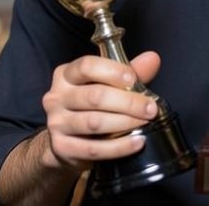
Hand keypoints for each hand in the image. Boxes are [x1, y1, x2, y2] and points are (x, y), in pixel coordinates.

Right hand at [40, 51, 161, 169]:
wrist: (66, 142)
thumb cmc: (91, 106)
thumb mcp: (108, 84)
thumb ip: (130, 71)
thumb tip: (152, 59)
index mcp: (65, 75)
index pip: (86, 66)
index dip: (112, 71)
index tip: (133, 79)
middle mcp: (56, 97)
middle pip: (94, 96)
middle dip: (128, 102)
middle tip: (150, 108)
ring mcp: (56, 123)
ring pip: (94, 123)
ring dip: (125, 123)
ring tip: (145, 122)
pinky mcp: (62, 148)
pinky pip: (94, 149)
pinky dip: (119, 147)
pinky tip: (137, 142)